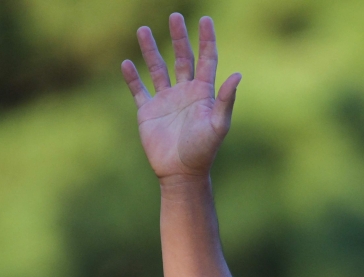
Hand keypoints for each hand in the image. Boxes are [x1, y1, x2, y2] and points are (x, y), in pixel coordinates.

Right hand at [121, 14, 240, 181]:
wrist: (181, 172)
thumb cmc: (203, 151)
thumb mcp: (218, 125)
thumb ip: (225, 100)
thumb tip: (238, 75)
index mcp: (203, 93)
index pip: (207, 60)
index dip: (207, 40)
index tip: (205, 19)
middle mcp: (185, 93)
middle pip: (182, 58)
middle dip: (179, 37)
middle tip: (175, 16)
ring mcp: (166, 101)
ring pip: (157, 69)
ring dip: (150, 50)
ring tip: (143, 29)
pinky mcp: (148, 111)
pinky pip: (138, 90)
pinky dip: (132, 77)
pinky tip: (126, 63)